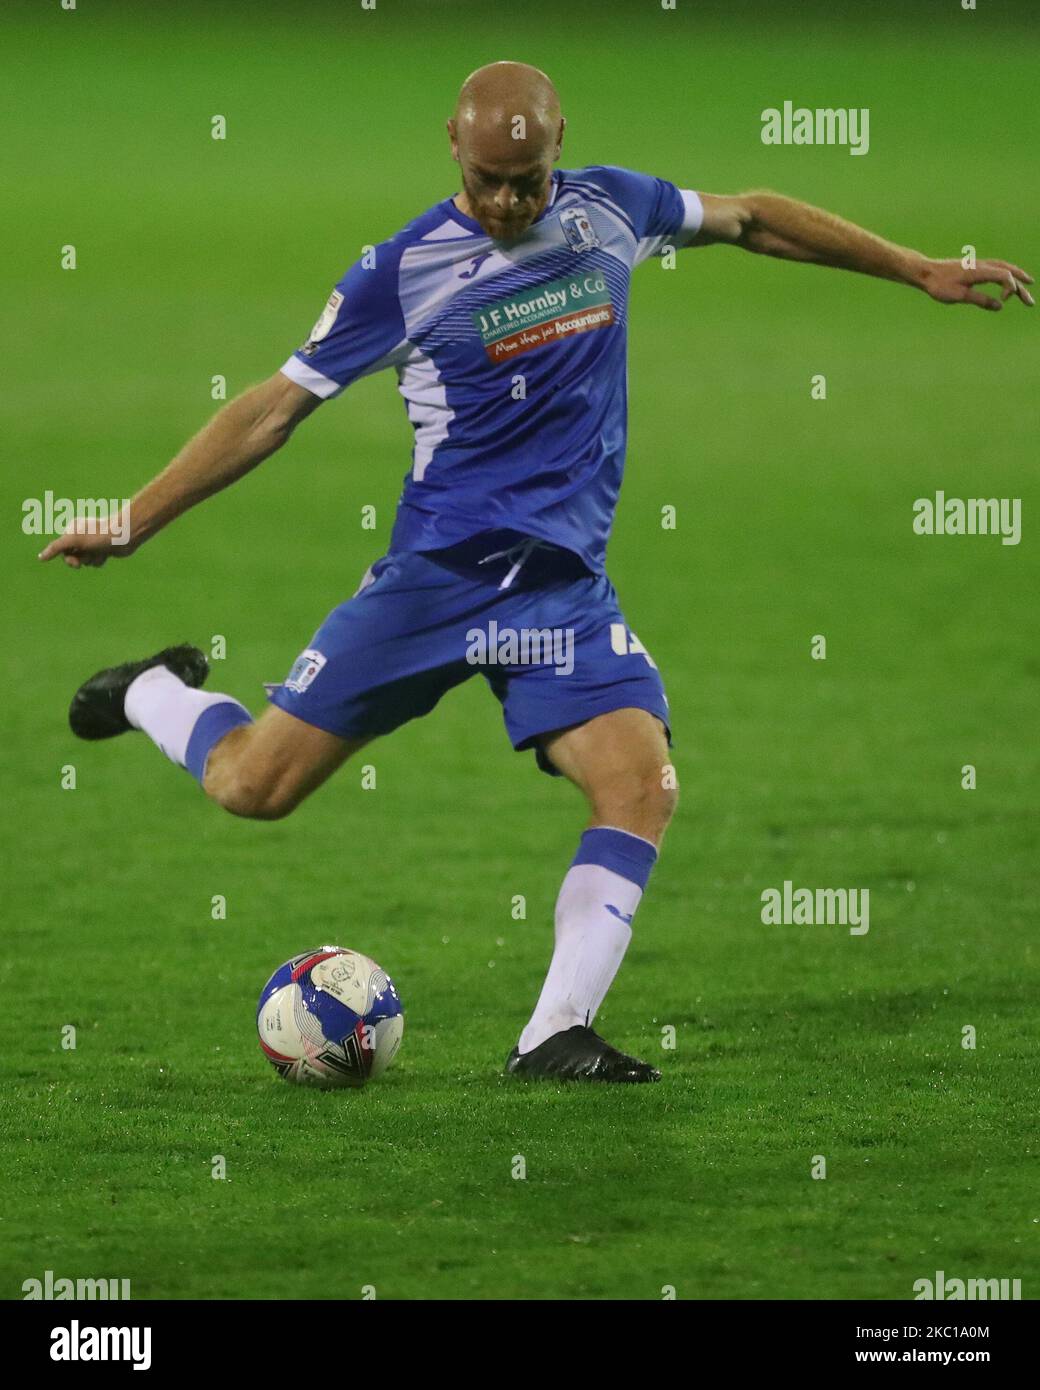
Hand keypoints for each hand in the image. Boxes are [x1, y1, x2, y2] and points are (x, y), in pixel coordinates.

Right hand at [38, 512, 138, 568]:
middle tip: (88, 558)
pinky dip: (100, 560)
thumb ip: (56, 548)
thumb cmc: (98, 535)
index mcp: (73, 528)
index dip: (68, 557)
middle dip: (81, 559)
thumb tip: (40, 558)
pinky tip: (108, 554)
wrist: (125, 536)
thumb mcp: (74, 541)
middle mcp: (82, 535)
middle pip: (73, 556)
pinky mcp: (103, 549)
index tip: (75, 561)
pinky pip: (96, 561)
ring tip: (101, 551)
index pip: (62, 549)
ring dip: (92, 559)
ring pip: (86, 560)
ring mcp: (93, 543)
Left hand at [920, 257, 1034, 310]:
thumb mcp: (959, 296)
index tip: (1003, 301)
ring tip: (1028, 284)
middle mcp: (982, 265)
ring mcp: (979, 265)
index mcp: (980, 271)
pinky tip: (1006, 280)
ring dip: (1016, 276)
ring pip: (1003, 268)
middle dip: (1021, 286)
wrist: (926, 272)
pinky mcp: (974, 267)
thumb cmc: (940, 285)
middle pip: (1008, 272)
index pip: (1005, 276)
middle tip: (1030, 301)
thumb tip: (1000, 305)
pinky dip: (1006, 273)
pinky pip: (996, 268)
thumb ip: (980, 300)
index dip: (1010, 288)